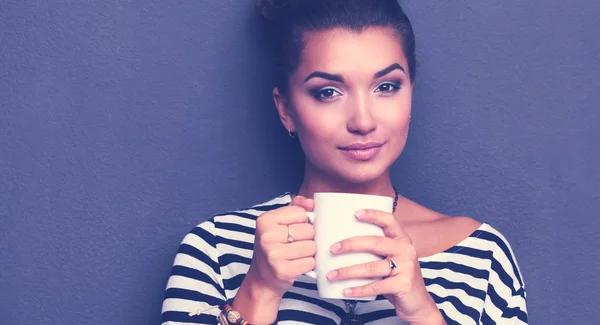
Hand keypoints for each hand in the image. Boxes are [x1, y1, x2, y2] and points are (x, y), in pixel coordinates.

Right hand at [244, 195, 316, 298]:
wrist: (262, 279)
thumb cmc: (274, 248)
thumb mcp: (279, 223)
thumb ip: (296, 207)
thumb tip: (311, 202)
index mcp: (265, 220)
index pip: (301, 213)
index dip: (303, 222)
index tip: (293, 229)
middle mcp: (266, 236)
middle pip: (308, 230)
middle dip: (308, 238)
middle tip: (296, 245)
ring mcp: (273, 254)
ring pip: (311, 246)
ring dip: (310, 252)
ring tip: (297, 255)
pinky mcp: (282, 270)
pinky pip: (310, 262)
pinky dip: (308, 264)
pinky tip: (298, 265)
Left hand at [326, 209, 443, 323]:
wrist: (418, 302)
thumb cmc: (397, 277)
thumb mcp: (391, 258)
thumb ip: (375, 250)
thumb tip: (339, 245)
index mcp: (402, 239)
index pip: (389, 221)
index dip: (373, 215)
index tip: (355, 214)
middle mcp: (406, 250)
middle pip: (375, 242)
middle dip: (350, 244)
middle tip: (332, 249)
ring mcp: (406, 267)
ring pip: (371, 267)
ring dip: (348, 271)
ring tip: (331, 275)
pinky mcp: (403, 285)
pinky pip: (376, 286)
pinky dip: (358, 290)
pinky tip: (345, 291)